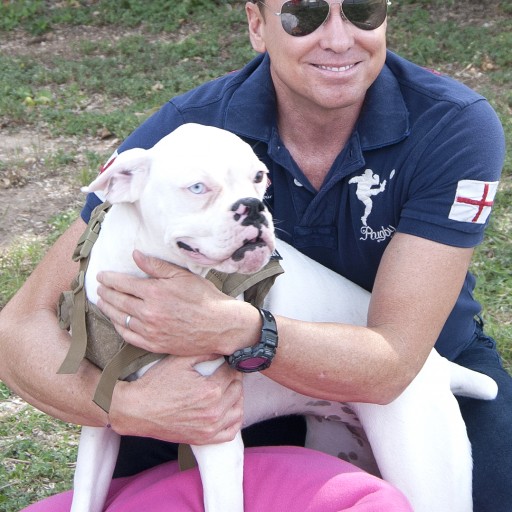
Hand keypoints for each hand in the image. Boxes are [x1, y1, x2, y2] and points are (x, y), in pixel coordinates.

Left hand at [96, 250, 248, 355]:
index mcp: (154, 292)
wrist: (220, 325)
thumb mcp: (182, 276)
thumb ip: (156, 266)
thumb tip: (135, 255)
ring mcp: (150, 331)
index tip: (102, 275)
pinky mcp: (155, 344)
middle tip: (99, 287)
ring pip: (120, 319)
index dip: (109, 279)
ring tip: (103, 302)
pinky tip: (116, 322)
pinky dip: (119, 327)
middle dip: (105, 293)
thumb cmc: (204, 298)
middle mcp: (149, 313)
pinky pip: (129, 336)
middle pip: (118, 301)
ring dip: (108, 309)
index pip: (123, 284)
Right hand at [109, 354, 243, 444]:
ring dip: (237, 397)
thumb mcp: (180, 361)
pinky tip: (229, 410)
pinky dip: (234, 420)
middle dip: (234, 378)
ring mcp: (210, 428)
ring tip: (228, 389)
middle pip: (237, 390)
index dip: (230, 364)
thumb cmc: (156, 384)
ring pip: (238, 410)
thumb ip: (204, 352)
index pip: (232, 373)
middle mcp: (214, 411)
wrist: (137, 410)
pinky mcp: (204, 439)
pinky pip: (230, 432)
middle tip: (227, 372)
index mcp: (211, 390)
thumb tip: (222, 349)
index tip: (227, 361)